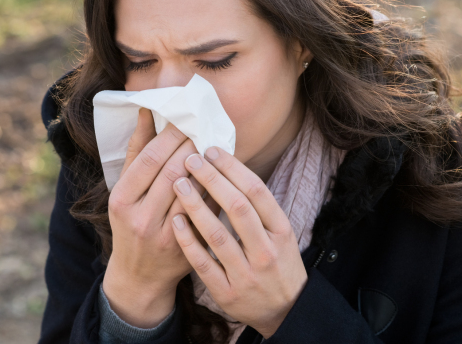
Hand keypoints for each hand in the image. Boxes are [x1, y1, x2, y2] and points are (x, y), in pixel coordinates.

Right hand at [103, 108, 212, 327]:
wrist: (140, 275)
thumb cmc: (131, 222)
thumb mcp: (125, 189)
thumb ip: (137, 151)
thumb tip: (147, 112)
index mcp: (122, 200)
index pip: (150, 159)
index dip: (171, 136)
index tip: (185, 120)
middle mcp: (141, 218)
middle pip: (173, 172)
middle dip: (192, 146)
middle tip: (205, 127)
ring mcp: (165, 235)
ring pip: (193, 191)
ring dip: (207, 166)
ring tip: (215, 146)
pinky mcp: (186, 246)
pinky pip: (206, 211)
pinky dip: (214, 190)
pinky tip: (222, 174)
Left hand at [170, 146, 307, 337]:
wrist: (286, 310)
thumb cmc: (278, 262)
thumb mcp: (280, 232)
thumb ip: (259, 205)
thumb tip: (230, 166)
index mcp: (281, 231)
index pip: (256, 191)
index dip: (232, 167)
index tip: (211, 150)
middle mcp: (266, 250)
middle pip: (237, 207)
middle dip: (212, 179)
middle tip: (190, 158)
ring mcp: (246, 273)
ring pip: (217, 234)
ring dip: (195, 205)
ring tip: (178, 182)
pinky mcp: (227, 292)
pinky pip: (204, 263)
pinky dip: (188, 241)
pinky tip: (176, 220)